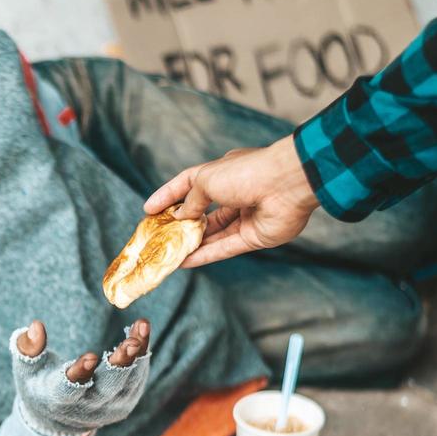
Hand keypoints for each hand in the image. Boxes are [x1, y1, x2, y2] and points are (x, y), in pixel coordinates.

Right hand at [10, 319, 151, 435]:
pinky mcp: (126, 402)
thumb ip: (27, 349)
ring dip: (137, 353)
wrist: (58, 421)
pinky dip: (142, 354)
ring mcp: (110, 408)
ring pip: (129, 381)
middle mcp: (88, 408)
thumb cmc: (39, 386)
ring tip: (142, 326)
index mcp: (58, 400)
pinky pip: (138, 378)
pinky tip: (141, 331)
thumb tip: (35, 326)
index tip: (90, 356)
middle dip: (120, 365)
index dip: (80, 374)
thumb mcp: (26, 370)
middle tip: (131, 343)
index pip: (70, 389)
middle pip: (108, 387)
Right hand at [141, 135, 320, 266]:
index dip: (169, 195)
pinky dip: (204, 255)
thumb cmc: (246, 173)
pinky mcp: (253, 237)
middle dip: (181, 224)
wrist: (286, 185)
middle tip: (158, 236)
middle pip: (202, 212)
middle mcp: (234, 193)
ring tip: (167, 252)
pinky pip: (224, 248)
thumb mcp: (206, 180)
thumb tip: (181, 217)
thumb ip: (191, 201)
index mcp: (224, 172)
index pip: (189, 184)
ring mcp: (245, 216)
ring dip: (191, 243)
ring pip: (212, 233)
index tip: (149, 209)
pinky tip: (184, 262)